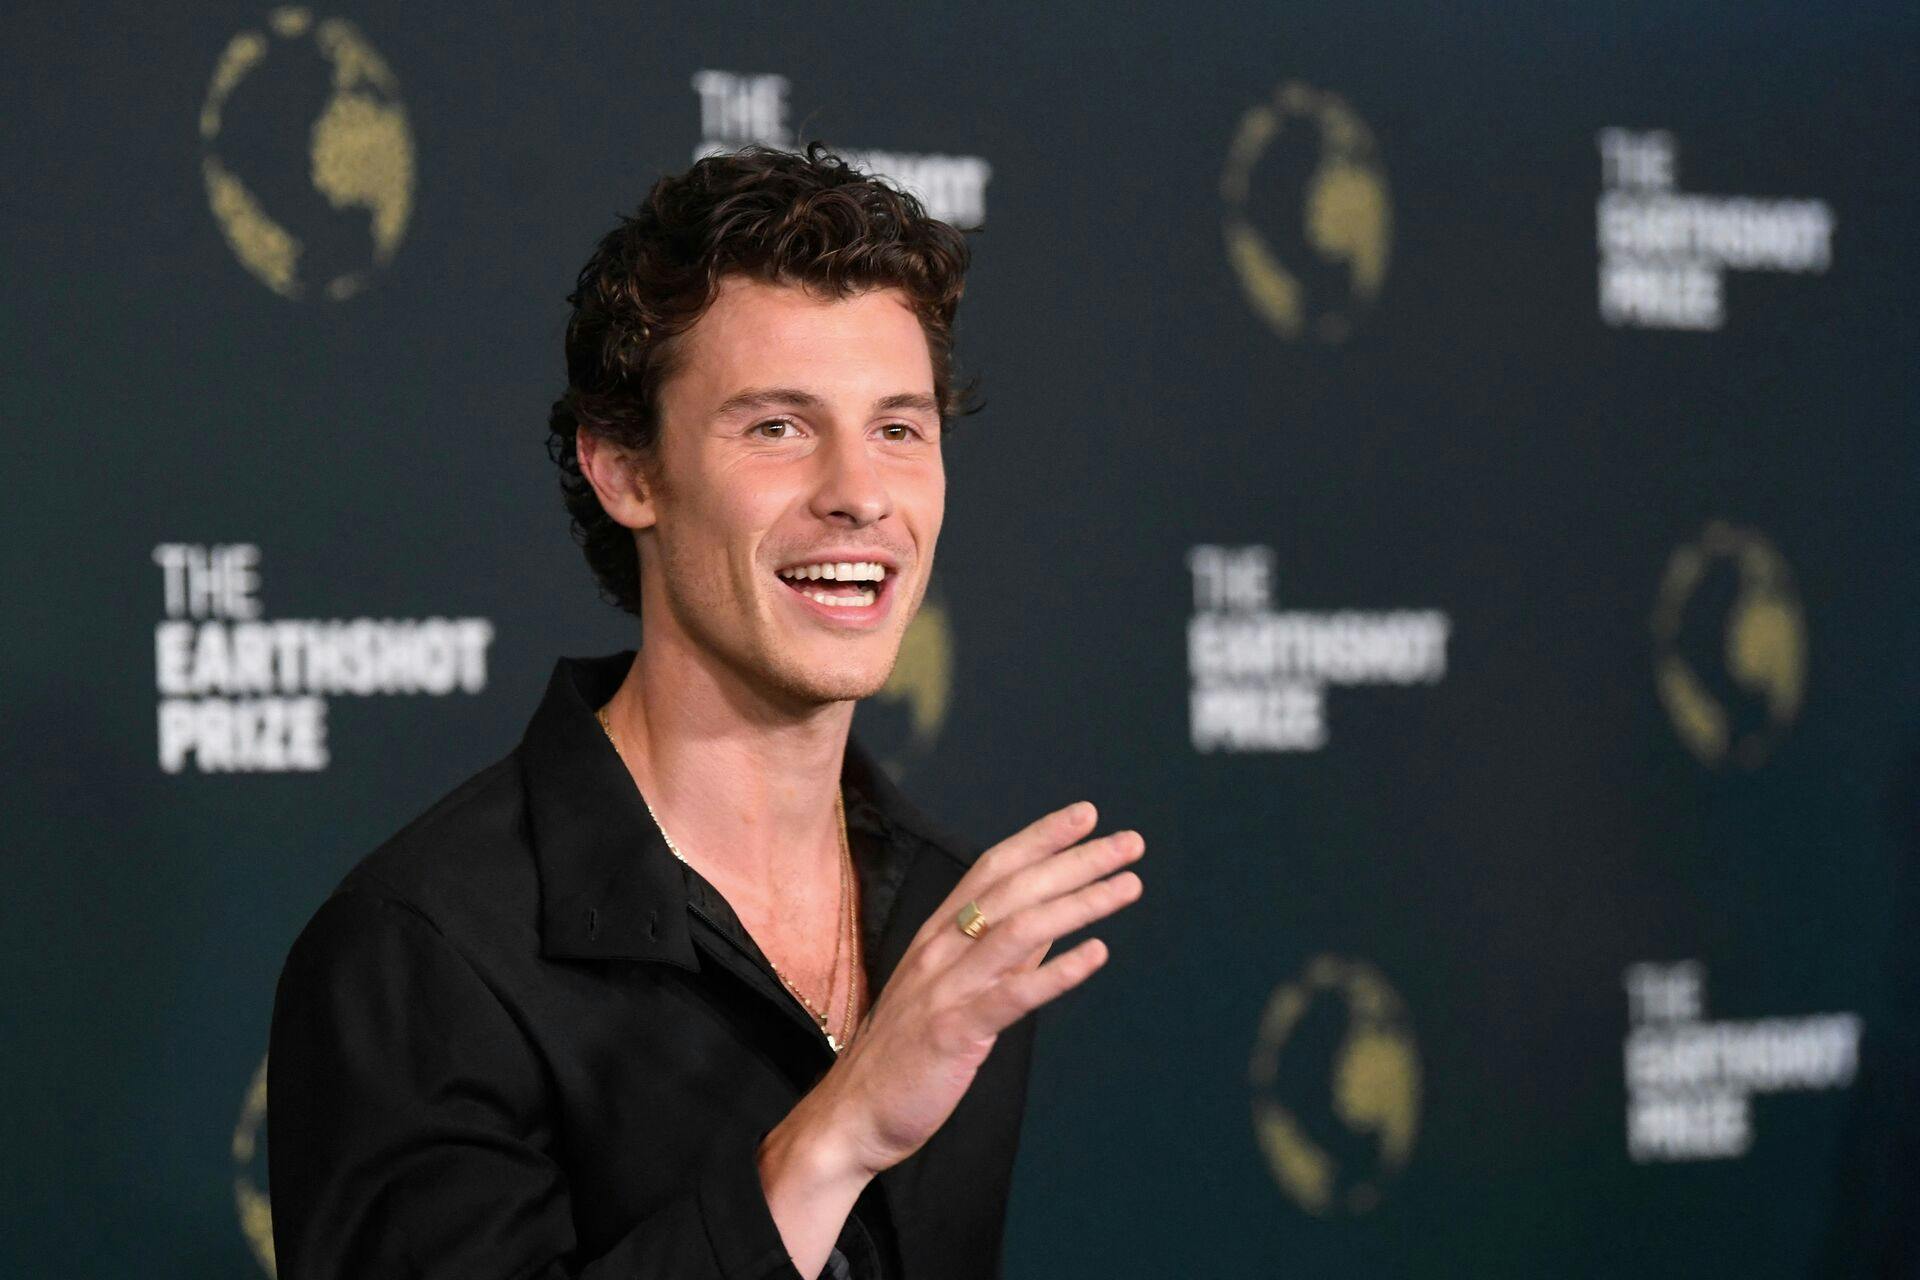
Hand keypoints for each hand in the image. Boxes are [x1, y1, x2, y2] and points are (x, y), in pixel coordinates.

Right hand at [758, 802, 1142, 1272]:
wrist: (852, 1114)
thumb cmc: (906, 1053)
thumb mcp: (950, 989)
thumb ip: (1000, 956)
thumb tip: (1053, 924)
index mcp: (938, 934)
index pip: (993, 869)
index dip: (1041, 838)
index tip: (1087, 815)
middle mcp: (941, 949)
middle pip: (1015, 889)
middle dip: (1076, 861)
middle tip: (1129, 842)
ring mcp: (946, 987)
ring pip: (1019, 930)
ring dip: (1079, 903)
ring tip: (1128, 886)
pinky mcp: (954, 1031)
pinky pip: (1012, 996)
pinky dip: (1057, 972)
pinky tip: (1096, 954)